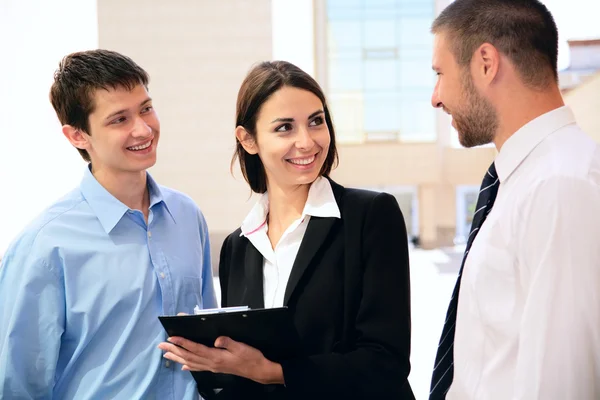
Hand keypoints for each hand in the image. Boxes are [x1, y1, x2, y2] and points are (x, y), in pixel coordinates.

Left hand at [158, 336, 284, 384]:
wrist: (258, 370)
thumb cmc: (251, 357)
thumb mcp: (241, 346)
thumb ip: (228, 342)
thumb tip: (216, 339)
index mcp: (216, 356)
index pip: (196, 348)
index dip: (183, 343)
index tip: (172, 338)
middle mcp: (211, 363)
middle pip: (189, 356)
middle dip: (174, 350)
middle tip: (161, 346)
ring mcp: (213, 367)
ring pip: (191, 363)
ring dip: (177, 358)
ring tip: (166, 355)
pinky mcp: (216, 368)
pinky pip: (198, 368)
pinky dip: (189, 366)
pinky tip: (183, 367)